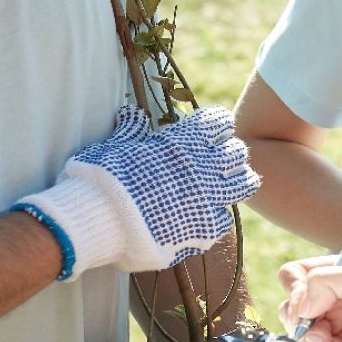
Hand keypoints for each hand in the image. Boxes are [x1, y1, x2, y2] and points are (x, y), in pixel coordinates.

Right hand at [16, 105, 259, 279]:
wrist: (96, 220)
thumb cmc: (101, 178)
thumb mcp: (113, 145)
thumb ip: (130, 130)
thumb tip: (132, 112)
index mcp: (183, 140)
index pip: (218, 122)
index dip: (216, 125)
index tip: (211, 130)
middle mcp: (202, 166)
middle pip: (237, 152)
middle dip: (229, 153)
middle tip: (221, 159)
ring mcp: (207, 199)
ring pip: (244, 183)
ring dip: (238, 181)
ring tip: (230, 183)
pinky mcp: (204, 229)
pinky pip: (224, 218)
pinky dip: (217, 215)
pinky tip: (208, 215)